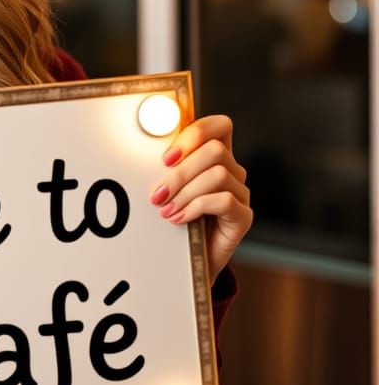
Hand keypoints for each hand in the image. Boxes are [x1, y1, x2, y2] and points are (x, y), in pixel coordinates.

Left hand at [148, 115, 251, 282]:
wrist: (185, 259)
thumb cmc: (174, 217)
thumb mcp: (168, 187)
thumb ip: (165, 168)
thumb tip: (142, 153)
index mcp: (215, 156)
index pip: (220, 126)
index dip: (196, 133)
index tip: (166, 157)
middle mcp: (232, 171)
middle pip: (215, 151)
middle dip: (180, 172)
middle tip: (157, 194)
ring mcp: (240, 194)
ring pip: (218, 175)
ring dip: (185, 192)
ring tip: (165, 210)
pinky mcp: (243, 217)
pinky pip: (223, 200)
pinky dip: (195, 208)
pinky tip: (178, 219)